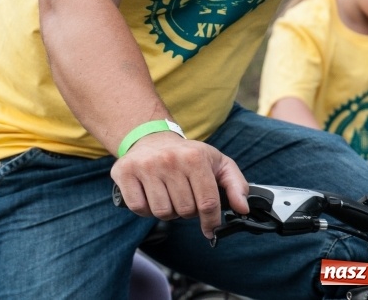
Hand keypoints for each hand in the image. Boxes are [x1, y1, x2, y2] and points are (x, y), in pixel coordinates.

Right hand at [110, 132, 248, 238]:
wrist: (151, 137)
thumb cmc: (188, 155)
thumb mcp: (218, 163)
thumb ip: (236, 185)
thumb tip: (243, 208)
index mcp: (194, 157)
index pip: (208, 203)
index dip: (211, 222)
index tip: (210, 229)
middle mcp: (169, 160)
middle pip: (184, 210)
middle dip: (187, 211)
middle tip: (184, 198)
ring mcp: (145, 166)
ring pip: (162, 212)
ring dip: (167, 211)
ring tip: (168, 196)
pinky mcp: (124, 172)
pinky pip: (139, 208)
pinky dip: (146, 209)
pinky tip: (150, 196)